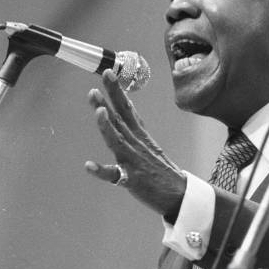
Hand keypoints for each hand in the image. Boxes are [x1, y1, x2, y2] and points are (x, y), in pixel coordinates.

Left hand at [85, 69, 186, 217]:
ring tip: (99, 111)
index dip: (117, 91)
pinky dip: (102, 171)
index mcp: (140, 137)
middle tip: (96, 86)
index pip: (127, 109)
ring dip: (107, 127)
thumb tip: (123, 113)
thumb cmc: (162, 172)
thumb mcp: (149, 147)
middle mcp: (136, 145)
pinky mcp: (132, 180)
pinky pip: (115, 175)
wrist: (179, 195)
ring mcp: (134, 162)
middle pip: (120, 121)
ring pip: (117, 141)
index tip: (108, 73)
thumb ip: (133, 131)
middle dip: (108, 102)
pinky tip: (88, 166)